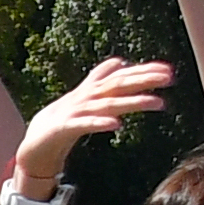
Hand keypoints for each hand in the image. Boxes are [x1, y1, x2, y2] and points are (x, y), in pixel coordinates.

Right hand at [10, 58, 173, 193]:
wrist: (35, 142)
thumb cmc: (63, 119)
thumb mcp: (86, 97)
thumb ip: (102, 79)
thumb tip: (120, 62)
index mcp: (93, 91)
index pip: (122, 77)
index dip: (144, 71)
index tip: (168, 70)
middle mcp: (86, 97)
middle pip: (118, 85)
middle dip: (144, 80)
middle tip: (168, 78)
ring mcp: (75, 111)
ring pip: (108, 104)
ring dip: (132, 102)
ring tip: (156, 102)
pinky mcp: (64, 127)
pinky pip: (85, 125)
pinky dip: (100, 122)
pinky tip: (116, 124)